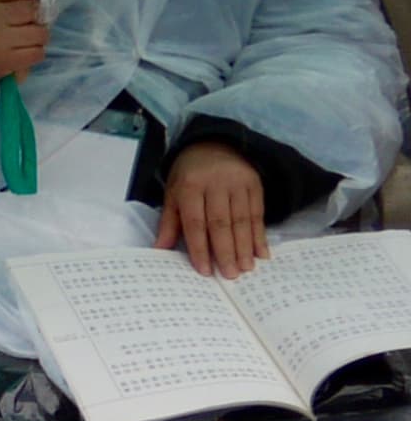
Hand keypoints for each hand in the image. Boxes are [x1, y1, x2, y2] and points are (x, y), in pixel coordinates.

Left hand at [160, 141, 271, 279]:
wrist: (213, 145)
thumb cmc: (188, 175)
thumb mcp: (173, 193)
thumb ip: (169, 222)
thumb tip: (160, 249)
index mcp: (190, 186)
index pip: (195, 222)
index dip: (199, 248)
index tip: (204, 270)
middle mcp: (215, 184)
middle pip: (221, 223)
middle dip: (225, 251)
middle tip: (230, 275)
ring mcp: (237, 183)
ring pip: (242, 220)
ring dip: (245, 247)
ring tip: (246, 268)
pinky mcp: (255, 185)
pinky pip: (258, 214)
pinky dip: (260, 235)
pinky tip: (261, 253)